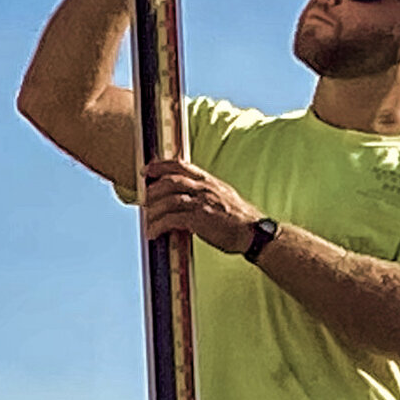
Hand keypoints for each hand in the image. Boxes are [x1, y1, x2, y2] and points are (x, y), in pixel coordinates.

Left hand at [141, 159, 255, 253]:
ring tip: (147, 219)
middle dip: (152, 189)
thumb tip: (192, 196)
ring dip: (153, 210)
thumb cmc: (242, 220)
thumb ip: (207, 192)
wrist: (256, 233)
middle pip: (169, 181)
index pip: (180, 165)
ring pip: (167, 200)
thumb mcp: (225, 196)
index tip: (148, 170)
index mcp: (209, 181)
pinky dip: (158, 225)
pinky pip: (171, 220)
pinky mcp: (199, 220)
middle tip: (143, 198)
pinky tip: (153, 232)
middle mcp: (204, 188)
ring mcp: (201, 203)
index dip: (160, 165)